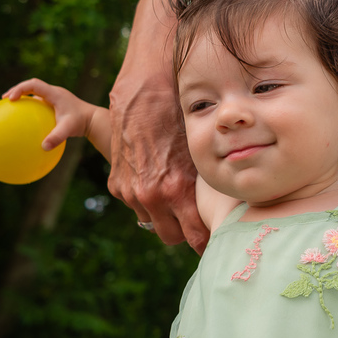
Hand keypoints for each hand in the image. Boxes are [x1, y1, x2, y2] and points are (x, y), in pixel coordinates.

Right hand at [2, 78, 95, 149]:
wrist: (93, 119)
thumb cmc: (81, 122)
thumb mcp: (68, 129)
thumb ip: (56, 137)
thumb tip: (43, 148)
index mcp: (55, 93)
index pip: (34, 84)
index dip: (21, 88)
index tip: (11, 98)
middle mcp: (54, 92)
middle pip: (32, 85)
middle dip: (17, 90)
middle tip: (4, 99)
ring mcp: (54, 97)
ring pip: (35, 92)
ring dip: (22, 96)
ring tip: (9, 106)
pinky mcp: (55, 104)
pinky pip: (39, 103)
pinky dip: (30, 107)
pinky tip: (23, 120)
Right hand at [108, 73, 208, 253]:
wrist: (145, 95)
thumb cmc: (180, 119)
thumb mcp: (200, 154)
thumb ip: (204, 185)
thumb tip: (221, 208)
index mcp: (176, 190)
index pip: (195, 237)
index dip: (207, 242)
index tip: (216, 241)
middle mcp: (151, 196)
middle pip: (171, 237)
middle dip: (184, 232)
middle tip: (196, 221)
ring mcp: (130, 192)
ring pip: (151, 221)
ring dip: (162, 214)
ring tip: (175, 195)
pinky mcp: (116, 184)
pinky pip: (134, 203)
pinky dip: (145, 197)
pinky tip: (155, 176)